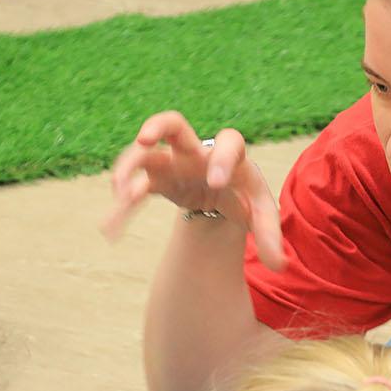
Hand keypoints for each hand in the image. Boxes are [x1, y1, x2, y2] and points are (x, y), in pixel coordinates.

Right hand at [103, 111, 285, 269]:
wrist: (224, 194)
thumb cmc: (245, 197)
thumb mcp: (262, 214)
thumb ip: (270, 236)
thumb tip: (280, 266)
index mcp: (230, 155)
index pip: (229, 143)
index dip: (222, 158)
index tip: (216, 181)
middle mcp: (197, 152)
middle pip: (174, 124)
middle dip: (157, 126)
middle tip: (142, 140)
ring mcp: (171, 162)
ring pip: (143, 155)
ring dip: (127, 171)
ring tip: (122, 197)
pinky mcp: (155, 179)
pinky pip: (134, 187)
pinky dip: (122, 206)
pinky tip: (111, 228)